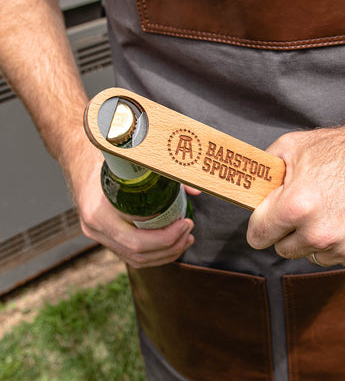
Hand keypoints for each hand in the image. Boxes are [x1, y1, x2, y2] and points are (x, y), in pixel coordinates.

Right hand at [66, 140, 198, 268]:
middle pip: (137, 254)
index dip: (167, 238)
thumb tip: (197, 190)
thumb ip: (167, 175)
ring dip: (164, 254)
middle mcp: (94, 228)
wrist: (77, 155)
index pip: (137, 241)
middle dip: (170, 248)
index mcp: (99, 212)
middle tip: (189, 233)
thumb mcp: (133, 161)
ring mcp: (96, 234)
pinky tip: (168, 244)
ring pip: (133, 259)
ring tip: (185, 240)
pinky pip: (128, 254)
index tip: (186, 223)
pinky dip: (152, 253)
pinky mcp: (102, 235)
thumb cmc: (107, 156)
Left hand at [247, 119, 344, 272]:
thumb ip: (263, 172)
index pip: (257, 237)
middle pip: (283, 250)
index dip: (260, 226)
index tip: (265, 221)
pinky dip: (343, 245)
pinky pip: (340, 259)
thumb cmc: (344, 149)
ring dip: (317, 239)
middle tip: (305, 208)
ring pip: (313, 255)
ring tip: (334, 210)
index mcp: (296, 206)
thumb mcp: (292, 147)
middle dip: (288, 232)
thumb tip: (247, 189)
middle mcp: (321, 234)